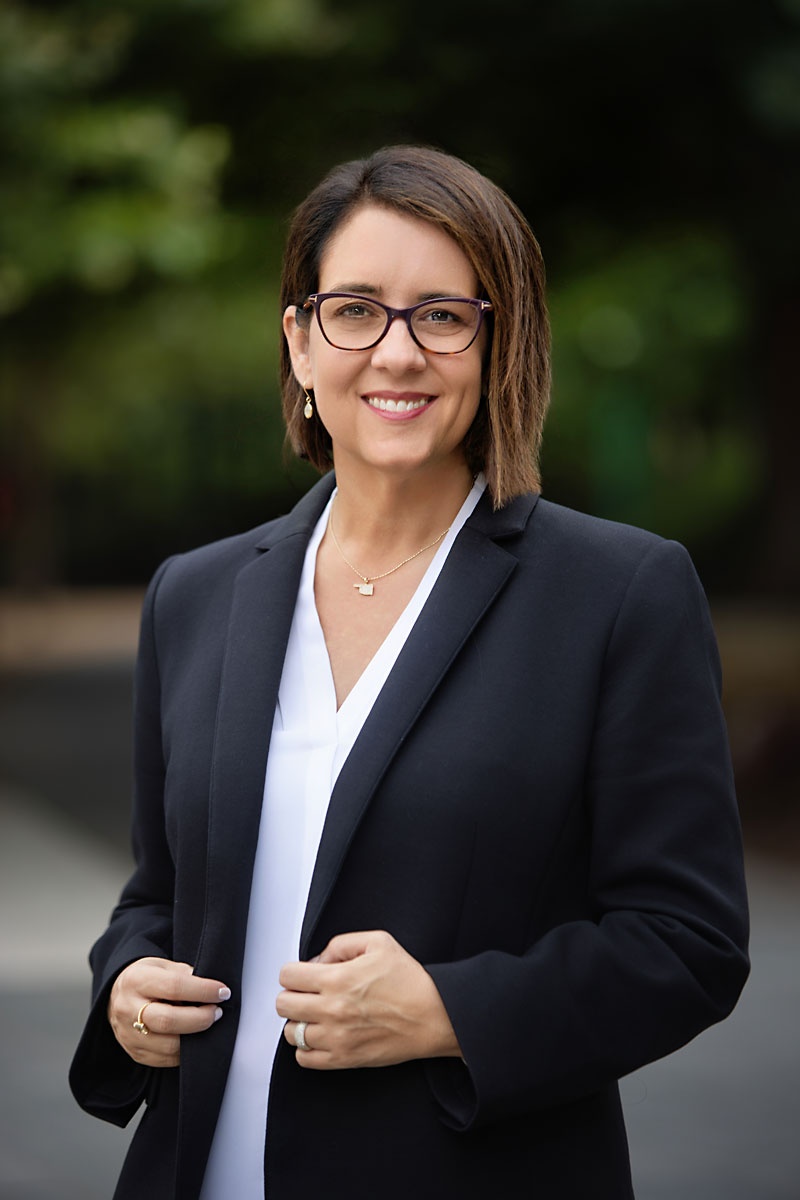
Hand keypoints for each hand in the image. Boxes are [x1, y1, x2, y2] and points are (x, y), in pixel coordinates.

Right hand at [108, 957, 230, 1066]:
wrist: (116, 995)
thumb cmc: (146, 978)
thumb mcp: (162, 965)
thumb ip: (185, 974)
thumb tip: (212, 989)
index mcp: (137, 980)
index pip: (174, 987)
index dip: (203, 990)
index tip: (223, 992)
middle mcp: (128, 1008)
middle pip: (168, 1021)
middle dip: (201, 1018)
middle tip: (217, 1012)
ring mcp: (128, 1034)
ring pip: (168, 1046)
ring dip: (195, 1037)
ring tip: (208, 1024)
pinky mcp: (135, 1052)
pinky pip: (165, 1059)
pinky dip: (185, 1052)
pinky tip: (194, 1038)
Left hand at [276, 930, 459, 1069]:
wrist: (434, 1016)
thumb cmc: (409, 980)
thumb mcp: (378, 942)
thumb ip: (341, 944)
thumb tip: (317, 961)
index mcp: (337, 979)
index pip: (287, 976)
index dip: (294, 972)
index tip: (304, 975)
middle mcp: (331, 1010)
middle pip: (283, 1005)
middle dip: (293, 995)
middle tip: (309, 994)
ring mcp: (336, 1038)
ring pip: (290, 1033)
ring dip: (299, 1022)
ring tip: (316, 1016)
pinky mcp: (344, 1059)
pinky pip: (304, 1059)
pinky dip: (307, 1048)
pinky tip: (322, 1035)